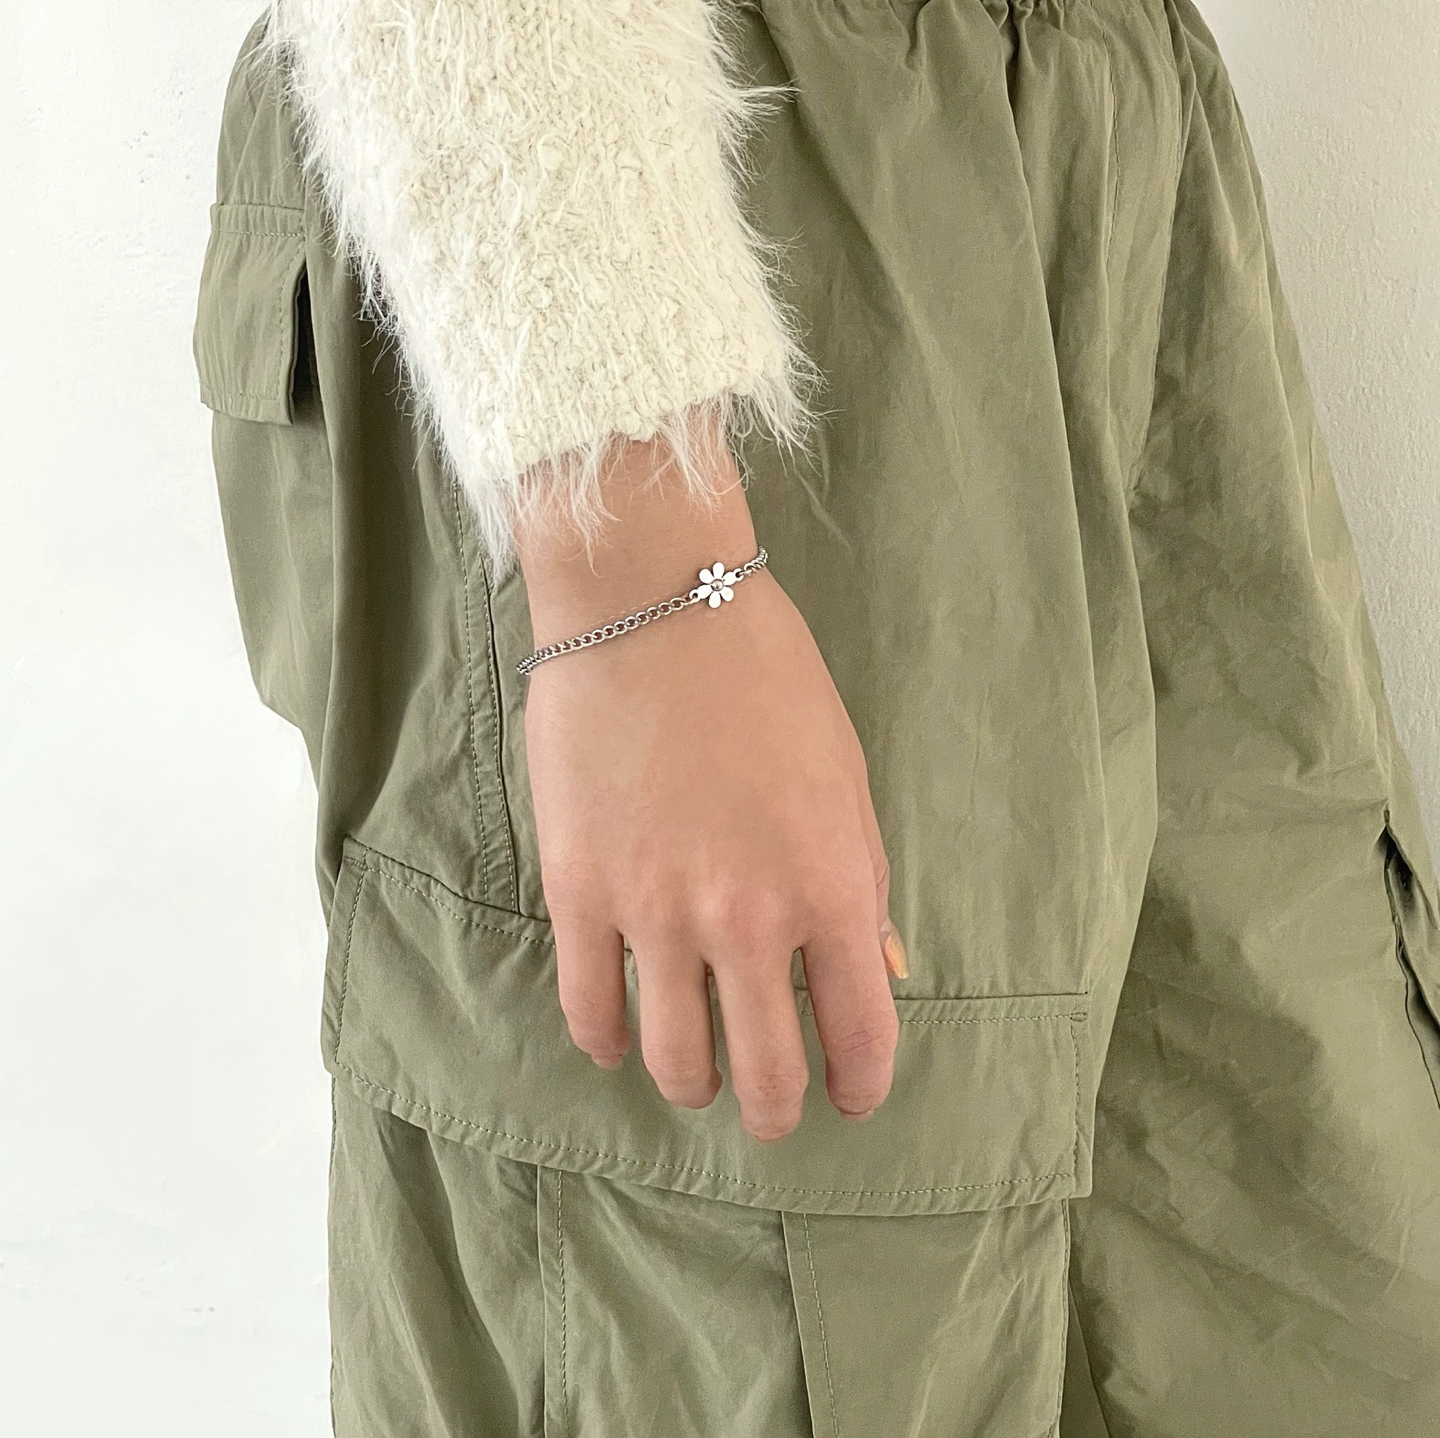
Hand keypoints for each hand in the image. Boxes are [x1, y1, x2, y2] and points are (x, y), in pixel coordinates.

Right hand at [517, 423, 903, 1139]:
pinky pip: (589, 1009)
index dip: (861, 1084)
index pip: (861, 1033)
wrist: (653, 605)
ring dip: (694, 1084)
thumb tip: (879, 965)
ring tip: (696, 1075)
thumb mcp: (846, 776)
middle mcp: (749, 922)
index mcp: (832, 888)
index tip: (851, 1097)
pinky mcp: (579, 894)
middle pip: (765, 1074)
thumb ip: (861, 881)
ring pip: (674, 1061)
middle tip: (772, 1110)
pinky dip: (608, 1042)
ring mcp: (656, 915)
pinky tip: (619, 1038)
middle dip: (775, 1110)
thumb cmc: (766, 677)